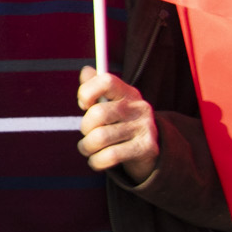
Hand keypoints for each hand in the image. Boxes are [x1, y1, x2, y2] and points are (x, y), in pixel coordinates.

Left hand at [77, 67, 158, 184]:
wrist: (147, 151)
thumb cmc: (120, 124)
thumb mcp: (110, 104)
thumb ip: (96, 88)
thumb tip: (86, 71)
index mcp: (128, 93)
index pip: (106, 81)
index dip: (87, 91)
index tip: (83, 105)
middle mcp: (139, 107)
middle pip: (98, 113)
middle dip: (84, 128)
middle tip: (86, 134)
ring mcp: (145, 127)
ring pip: (100, 137)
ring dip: (86, 147)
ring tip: (87, 148)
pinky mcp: (146, 148)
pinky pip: (110, 156)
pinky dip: (96, 161)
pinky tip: (96, 160)